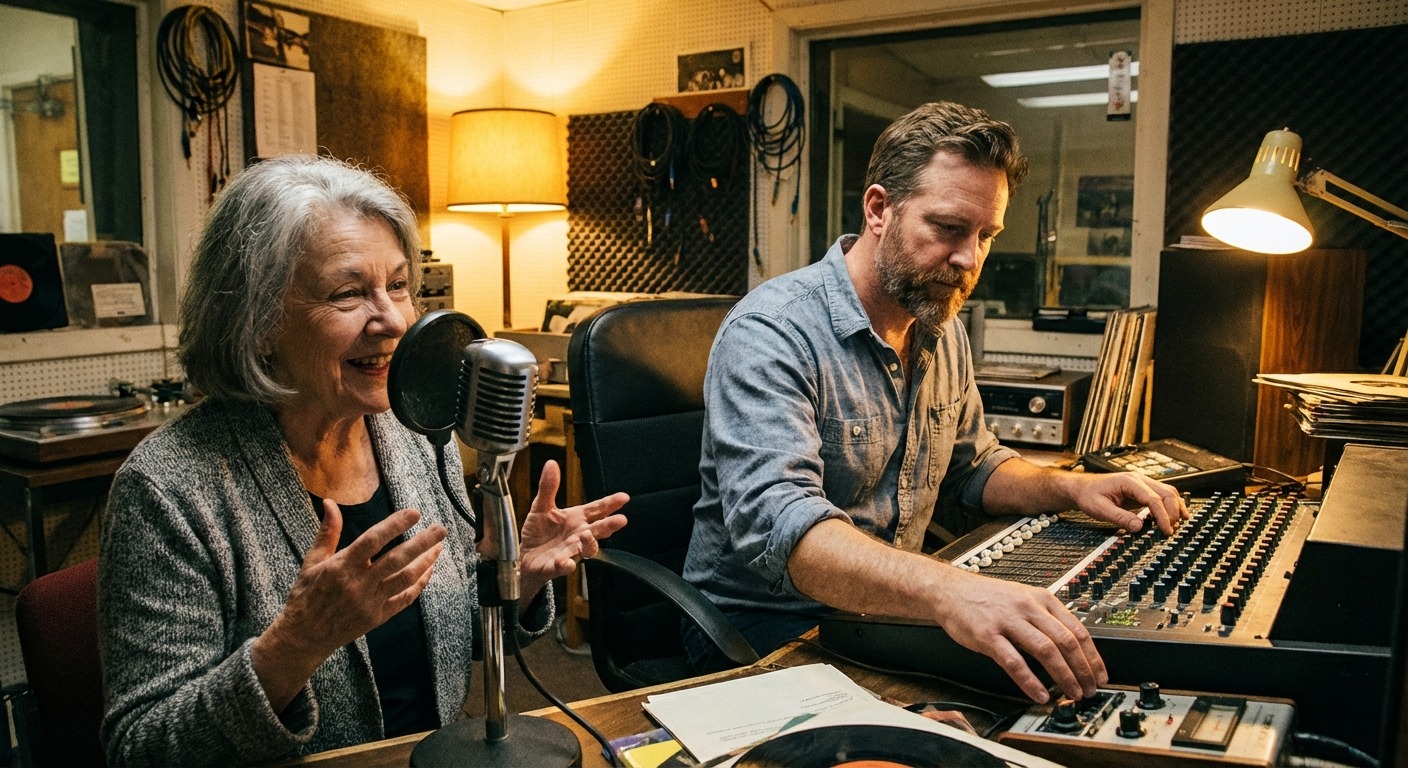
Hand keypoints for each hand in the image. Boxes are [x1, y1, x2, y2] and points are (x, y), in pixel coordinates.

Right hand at [253, 500, 445, 710]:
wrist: (303, 637)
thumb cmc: (306, 595)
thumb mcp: (312, 562)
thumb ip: (327, 532)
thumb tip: (330, 502)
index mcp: (341, 567)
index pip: (373, 541)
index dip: (395, 525)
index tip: (414, 513)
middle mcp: (358, 585)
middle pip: (397, 560)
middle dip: (422, 543)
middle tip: (441, 529)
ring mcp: (370, 603)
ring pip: (405, 579)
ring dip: (426, 562)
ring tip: (439, 546)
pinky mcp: (378, 618)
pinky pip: (405, 599)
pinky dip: (419, 584)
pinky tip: (429, 569)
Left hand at [517, 460, 628, 598]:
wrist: (525, 558)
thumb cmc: (538, 533)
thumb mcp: (541, 507)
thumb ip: (549, 487)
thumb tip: (551, 463)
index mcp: (576, 519)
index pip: (597, 509)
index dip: (610, 503)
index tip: (623, 497)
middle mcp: (578, 535)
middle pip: (598, 530)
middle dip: (609, 525)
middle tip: (620, 520)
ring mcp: (570, 551)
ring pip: (586, 550)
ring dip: (589, 543)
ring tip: (587, 536)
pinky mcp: (556, 566)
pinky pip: (564, 567)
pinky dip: (566, 565)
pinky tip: (567, 562)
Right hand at [936, 566, 1106, 702]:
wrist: (950, 590)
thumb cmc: (985, 597)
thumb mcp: (1022, 598)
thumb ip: (1045, 618)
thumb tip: (1070, 646)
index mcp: (1041, 598)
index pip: (1077, 629)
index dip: (1093, 656)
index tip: (1100, 675)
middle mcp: (1027, 607)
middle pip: (1066, 642)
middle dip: (1083, 670)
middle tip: (1089, 690)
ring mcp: (1008, 621)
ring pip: (1046, 651)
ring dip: (1064, 676)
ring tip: (1071, 693)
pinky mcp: (988, 636)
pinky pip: (1014, 662)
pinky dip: (1030, 681)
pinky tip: (1040, 694)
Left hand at [1068, 471, 1187, 534]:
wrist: (1082, 488)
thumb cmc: (1088, 495)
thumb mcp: (1099, 508)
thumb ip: (1119, 517)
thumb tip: (1139, 528)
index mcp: (1129, 481)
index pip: (1153, 498)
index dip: (1162, 515)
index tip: (1166, 531)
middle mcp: (1139, 480)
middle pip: (1167, 492)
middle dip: (1173, 512)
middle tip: (1171, 531)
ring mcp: (1142, 484)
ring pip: (1168, 492)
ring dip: (1176, 508)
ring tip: (1177, 526)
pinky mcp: (1143, 491)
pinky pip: (1162, 496)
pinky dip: (1170, 507)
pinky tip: (1172, 519)